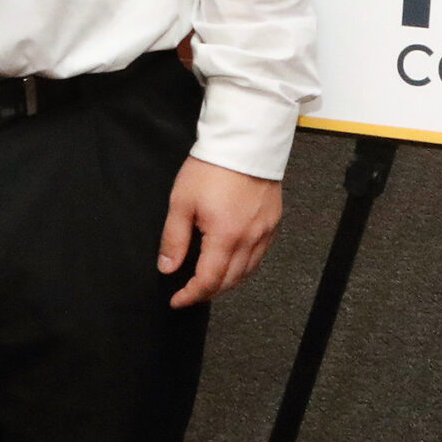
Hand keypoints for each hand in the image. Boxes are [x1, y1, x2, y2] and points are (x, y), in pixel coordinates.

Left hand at [157, 156, 281, 308]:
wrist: (245, 140)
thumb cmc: (212, 167)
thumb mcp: (182, 202)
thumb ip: (174, 239)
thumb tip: (167, 268)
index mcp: (226, 237)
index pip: (208, 281)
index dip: (190, 296)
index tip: (176, 300)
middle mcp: (250, 239)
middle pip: (230, 282)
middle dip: (208, 293)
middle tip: (189, 292)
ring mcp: (265, 231)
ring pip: (248, 272)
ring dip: (227, 282)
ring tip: (209, 280)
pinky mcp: (273, 221)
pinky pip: (260, 255)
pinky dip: (244, 266)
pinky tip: (232, 260)